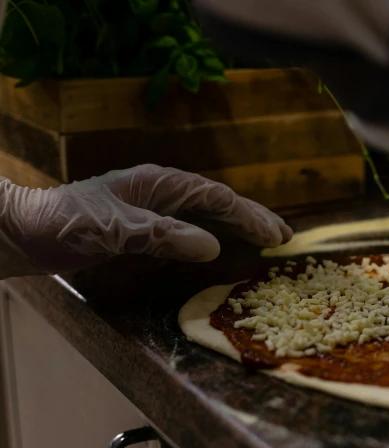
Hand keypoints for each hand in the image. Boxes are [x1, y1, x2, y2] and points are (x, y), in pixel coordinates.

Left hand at [0, 165, 292, 277]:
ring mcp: (155, 206)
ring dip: (239, 226)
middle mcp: (162, 190)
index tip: (276, 235)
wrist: (25, 231)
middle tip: (285, 237)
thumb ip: (162, 235)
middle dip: (253, 217)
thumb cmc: (65, 225)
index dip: (249, 216)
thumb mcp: (113, 229)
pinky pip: (192, 227)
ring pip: (208, 213)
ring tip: (269, 238)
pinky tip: (227, 245)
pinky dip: (217, 234)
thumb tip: (213, 246)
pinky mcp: (146, 224)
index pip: (216, 198)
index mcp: (159, 183)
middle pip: (219, 202)